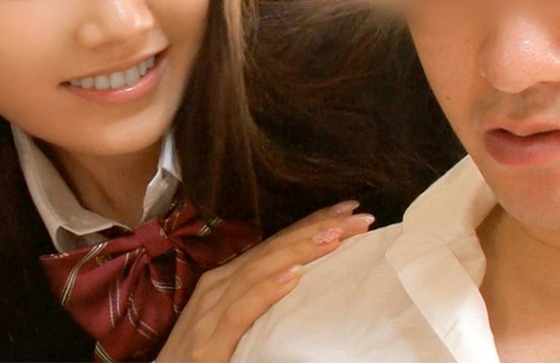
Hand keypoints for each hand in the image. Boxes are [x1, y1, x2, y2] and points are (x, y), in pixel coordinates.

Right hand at [156, 201, 374, 361]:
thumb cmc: (200, 356)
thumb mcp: (233, 320)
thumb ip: (259, 300)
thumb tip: (301, 281)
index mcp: (229, 279)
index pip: (277, 244)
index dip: (312, 224)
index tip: (349, 211)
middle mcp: (220, 284)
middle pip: (275, 250)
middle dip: (318, 229)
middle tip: (359, 217)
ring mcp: (212, 310)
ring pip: (261, 270)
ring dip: (300, 251)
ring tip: (335, 236)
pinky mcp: (209, 341)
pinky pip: (242, 310)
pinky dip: (267, 291)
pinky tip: (293, 278)